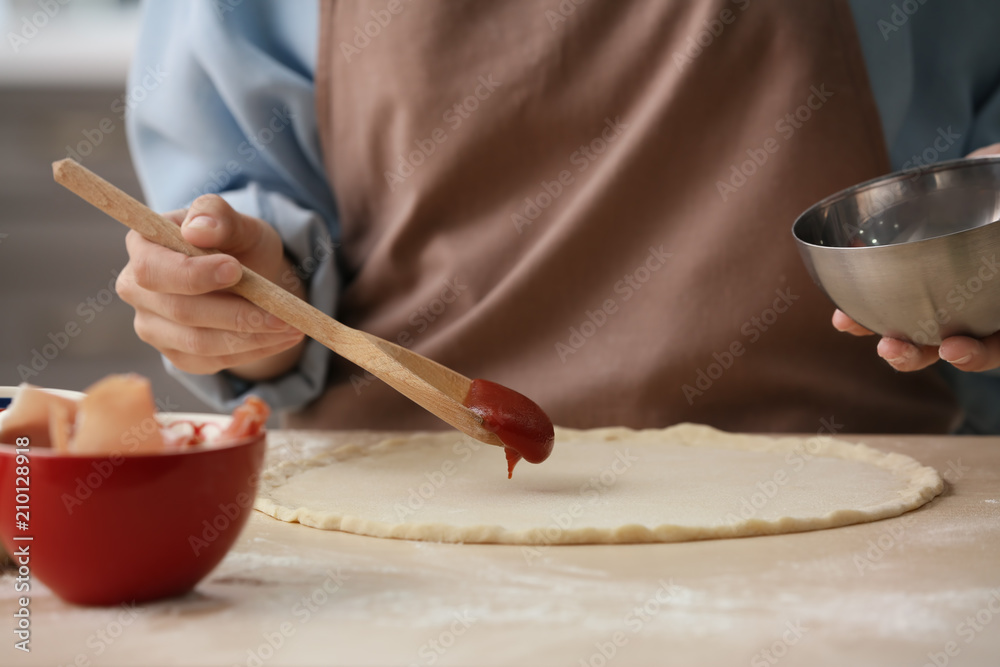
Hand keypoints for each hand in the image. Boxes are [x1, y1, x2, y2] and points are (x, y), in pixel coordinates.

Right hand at [116, 195, 306, 380]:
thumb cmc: (235, 243)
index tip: (236, 270)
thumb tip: (198, 229)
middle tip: (282, 313)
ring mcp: (153, 327)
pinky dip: (253, 352)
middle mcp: (136, 290)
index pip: (152, 270)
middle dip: (236, 314)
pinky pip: (213, 362)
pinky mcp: (176, 354)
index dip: (193, 275)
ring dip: (251, 338)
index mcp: (142, 246)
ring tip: (291, 327)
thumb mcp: (236, 222)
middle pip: (181, 311)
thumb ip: (217, 215)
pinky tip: (280, 339)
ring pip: (199, 343)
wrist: (248, 276)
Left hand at [830, 144, 999, 372]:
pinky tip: (840, 301)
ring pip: (914, 325)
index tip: (953, 349)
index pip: (997, 344)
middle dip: (915, 353)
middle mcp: (977, 305)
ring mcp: (942, 291)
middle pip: (950, 344)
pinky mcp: (909, 270)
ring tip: (848, 325)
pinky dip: (859, 298)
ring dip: (878, 331)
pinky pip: (884, 292)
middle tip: (891, 349)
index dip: (977, 354)